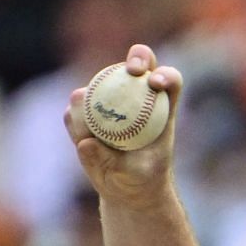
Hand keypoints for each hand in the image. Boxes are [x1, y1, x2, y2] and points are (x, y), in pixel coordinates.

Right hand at [66, 45, 181, 210]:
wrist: (125, 188)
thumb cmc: (142, 179)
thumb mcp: (136, 174)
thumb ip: (115, 160)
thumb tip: (86, 142)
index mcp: (161, 106)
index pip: (169, 80)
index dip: (165, 75)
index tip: (156, 84)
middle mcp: (135, 95)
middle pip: (138, 64)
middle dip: (137, 58)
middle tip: (132, 71)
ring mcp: (109, 99)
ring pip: (98, 84)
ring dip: (92, 97)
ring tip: (91, 128)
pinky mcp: (86, 110)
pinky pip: (76, 108)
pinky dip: (76, 120)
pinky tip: (81, 136)